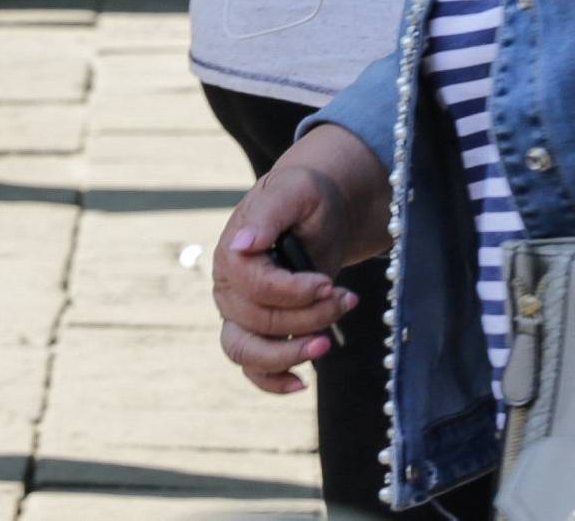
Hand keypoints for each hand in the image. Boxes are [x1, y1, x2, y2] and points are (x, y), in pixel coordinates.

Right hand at [213, 162, 361, 395]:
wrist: (322, 212)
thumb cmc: (308, 197)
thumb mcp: (295, 192)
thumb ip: (268, 214)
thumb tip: (241, 245)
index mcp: (231, 250)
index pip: (254, 287)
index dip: (295, 292)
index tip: (328, 282)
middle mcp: (228, 286)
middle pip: (260, 321)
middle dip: (309, 316)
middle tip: (345, 298)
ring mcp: (239, 313)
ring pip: (248, 351)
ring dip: (290, 353)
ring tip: (326, 344)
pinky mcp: (255, 333)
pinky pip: (251, 369)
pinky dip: (272, 381)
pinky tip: (301, 382)